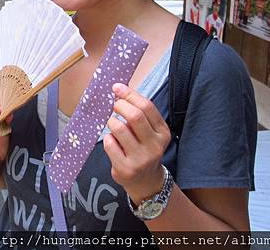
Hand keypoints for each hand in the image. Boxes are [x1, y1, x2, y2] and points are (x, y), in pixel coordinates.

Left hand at [102, 83, 170, 204]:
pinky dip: (107, 138)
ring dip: (111, 122)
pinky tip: (112, 143)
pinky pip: (109, 143)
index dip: (129, 94)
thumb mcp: (149, 132)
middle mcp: (155, 146)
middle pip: (135, 116)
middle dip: (120, 105)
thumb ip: (138, 113)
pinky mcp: (126, 168)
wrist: (145, 181)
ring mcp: (141, 159)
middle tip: (113, 104)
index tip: (116, 88)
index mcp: (162, 132)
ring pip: (119, 128)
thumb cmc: (143, 148)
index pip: (147, 107)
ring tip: (113, 125)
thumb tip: (118, 89)